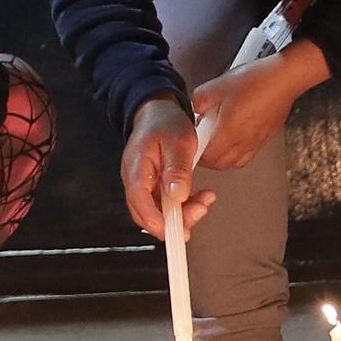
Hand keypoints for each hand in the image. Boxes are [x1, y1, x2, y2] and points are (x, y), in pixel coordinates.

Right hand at [120, 99, 209, 241]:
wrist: (158, 110)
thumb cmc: (164, 122)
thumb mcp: (178, 142)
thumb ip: (178, 170)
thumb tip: (177, 196)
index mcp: (136, 168)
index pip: (139, 202)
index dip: (155, 220)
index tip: (175, 229)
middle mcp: (136, 180)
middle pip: (148, 213)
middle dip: (174, 220)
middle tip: (200, 211)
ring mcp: (144, 184)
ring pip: (159, 212)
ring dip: (182, 213)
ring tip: (205, 201)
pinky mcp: (154, 186)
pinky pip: (166, 204)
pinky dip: (183, 205)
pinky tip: (199, 198)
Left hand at [188, 41, 319, 175]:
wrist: (284, 78)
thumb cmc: (255, 81)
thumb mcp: (217, 86)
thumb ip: (199, 100)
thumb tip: (195, 108)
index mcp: (229, 132)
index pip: (208, 156)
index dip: (197, 152)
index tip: (194, 142)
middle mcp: (244, 142)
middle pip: (222, 164)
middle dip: (208, 158)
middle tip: (203, 143)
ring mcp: (257, 141)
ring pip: (236, 161)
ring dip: (224, 157)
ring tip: (218, 141)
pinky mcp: (267, 136)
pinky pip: (250, 153)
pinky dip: (239, 151)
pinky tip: (237, 135)